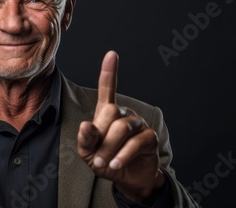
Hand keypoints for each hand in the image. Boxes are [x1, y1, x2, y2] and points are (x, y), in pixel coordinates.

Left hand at [77, 51, 164, 201]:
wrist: (128, 180)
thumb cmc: (105, 161)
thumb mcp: (88, 153)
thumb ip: (85, 140)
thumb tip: (85, 126)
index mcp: (106, 113)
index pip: (107, 89)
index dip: (109, 72)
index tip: (111, 54)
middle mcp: (124, 113)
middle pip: (110, 113)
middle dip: (100, 137)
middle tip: (95, 157)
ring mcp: (138, 123)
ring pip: (121, 128)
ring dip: (109, 149)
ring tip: (103, 164)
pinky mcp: (150, 137)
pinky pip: (135, 143)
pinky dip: (122, 156)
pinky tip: (116, 165)